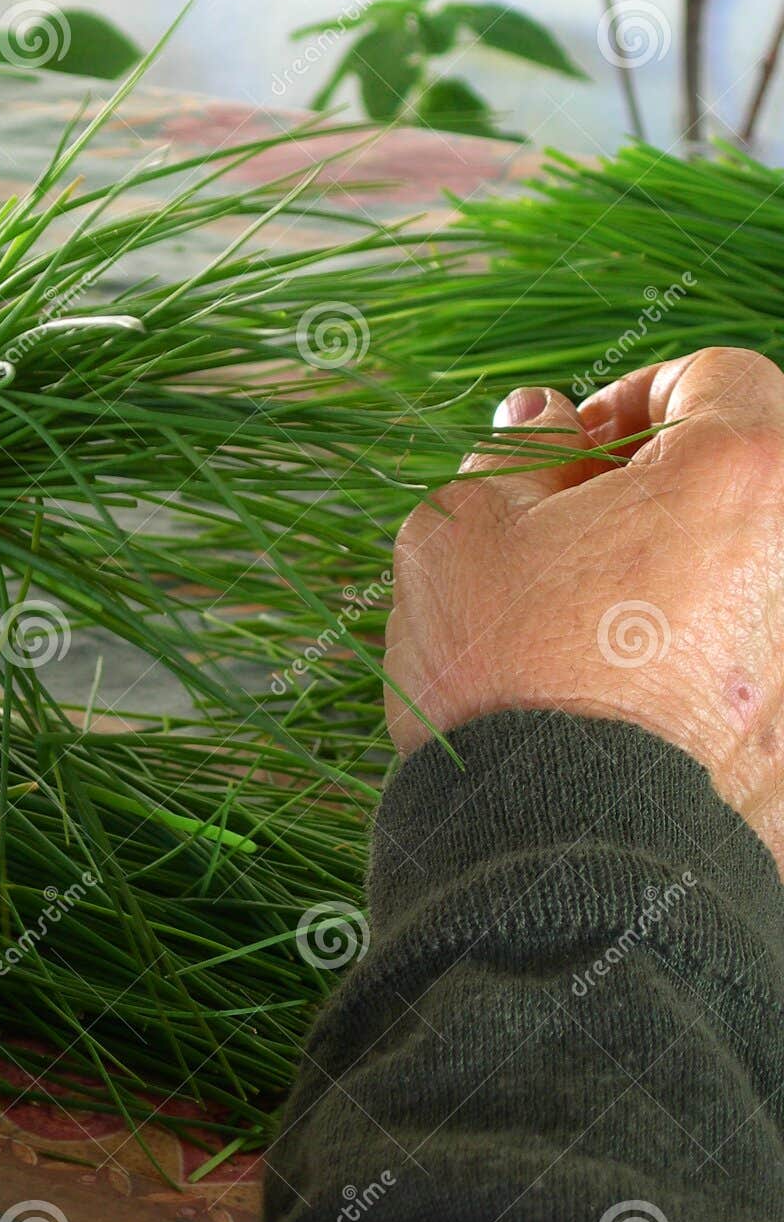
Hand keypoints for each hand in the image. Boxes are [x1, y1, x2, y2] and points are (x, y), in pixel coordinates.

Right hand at [384, 347, 783, 869]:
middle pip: (756, 467)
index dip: (634, 396)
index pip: (718, 375)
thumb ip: (518, 452)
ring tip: (601, 615)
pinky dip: (709, 648)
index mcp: (742, 470)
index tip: (580, 448)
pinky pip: (757, 651)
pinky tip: (634, 685)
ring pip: (755, 562)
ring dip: (689, 564)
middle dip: (673, 478)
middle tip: (588, 523)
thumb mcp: (466, 528)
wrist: (556, 846)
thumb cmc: (508, 670)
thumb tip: (547, 418)